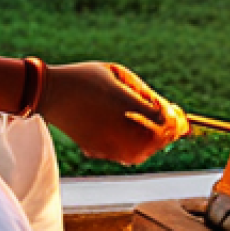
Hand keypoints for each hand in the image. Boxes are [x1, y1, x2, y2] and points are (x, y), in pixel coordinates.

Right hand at [40, 61, 188, 165]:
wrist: (51, 92)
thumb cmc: (87, 78)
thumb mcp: (122, 76)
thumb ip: (148, 95)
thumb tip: (171, 112)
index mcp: (132, 109)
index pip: (170, 123)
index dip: (178, 119)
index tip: (177, 111)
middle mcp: (123, 133)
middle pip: (161, 140)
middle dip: (166, 128)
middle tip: (162, 113)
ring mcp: (111, 147)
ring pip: (145, 151)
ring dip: (150, 138)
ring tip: (141, 118)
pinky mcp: (100, 153)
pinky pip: (127, 154)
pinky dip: (132, 143)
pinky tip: (124, 127)